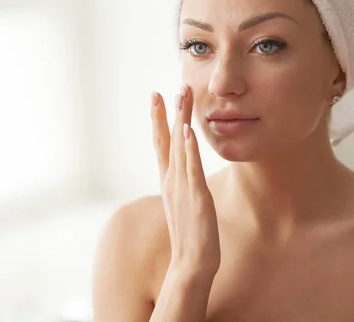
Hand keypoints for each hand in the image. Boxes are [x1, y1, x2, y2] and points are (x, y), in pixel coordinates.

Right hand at [150, 85, 220, 277]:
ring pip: (179, 147)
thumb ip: (183, 184)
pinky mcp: (196, 197)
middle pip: (166, 140)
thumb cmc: (191, 235)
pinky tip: (188, 131)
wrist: (191, 264)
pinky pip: (191, 168)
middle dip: (164, 113)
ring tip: (179, 96)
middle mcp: (172, 181)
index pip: (162, 144)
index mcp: (169, 181)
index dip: (158, 119)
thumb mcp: (185, 203)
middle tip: (162, 89)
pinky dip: (188, 149)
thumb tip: (185, 169)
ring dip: (178, 120)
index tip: (156, 97)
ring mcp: (182, 188)